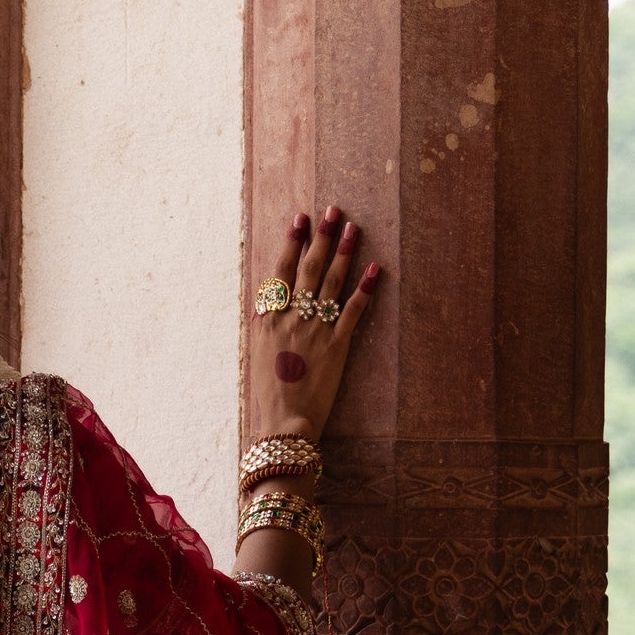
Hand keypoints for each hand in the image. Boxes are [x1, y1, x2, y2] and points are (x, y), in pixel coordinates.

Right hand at [248, 205, 380, 441]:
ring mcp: (315, 331)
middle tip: (332, 210)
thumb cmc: (268, 394)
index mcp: (268, 320)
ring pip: (331, 284)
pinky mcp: (337, 347)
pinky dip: (365, 289)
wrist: (284, 424)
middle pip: (308, 270)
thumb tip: (268, 302)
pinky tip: (376, 269)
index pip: (281, 272)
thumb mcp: (257, 355)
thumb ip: (265, 325)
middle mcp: (291, 319)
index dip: (292, 244)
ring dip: (343, 253)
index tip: (300, 219)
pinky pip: (353, 312)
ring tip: (353, 228)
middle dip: (321, 237)